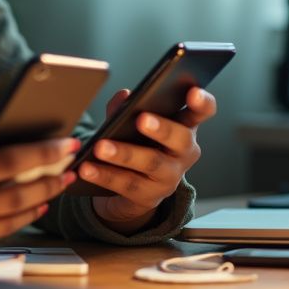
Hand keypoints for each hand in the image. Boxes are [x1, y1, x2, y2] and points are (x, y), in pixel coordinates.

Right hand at [0, 110, 79, 260]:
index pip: (10, 160)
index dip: (44, 152)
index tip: (66, 144)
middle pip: (22, 193)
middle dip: (53, 179)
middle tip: (71, 168)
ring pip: (15, 218)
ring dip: (41, 201)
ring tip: (55, 187)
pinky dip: (17, 220)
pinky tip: (27, 208)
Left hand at [80, 87, 216, 233]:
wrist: (131, 190)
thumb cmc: (137, 144)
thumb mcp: (132, 124)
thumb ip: (126, 108)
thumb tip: (124, 96)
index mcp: (185, 126)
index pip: (202, 112)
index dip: (201, 102)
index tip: (192, 92)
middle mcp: (183, 153)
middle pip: (180, 139)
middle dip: (161, 128)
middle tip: (141, 119)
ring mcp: (169, 177)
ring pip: (150, 163)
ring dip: (124, 154)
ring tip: (100, 147)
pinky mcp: (150, 197)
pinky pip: (127, 185)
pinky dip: (105, 175)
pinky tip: (87, 168)